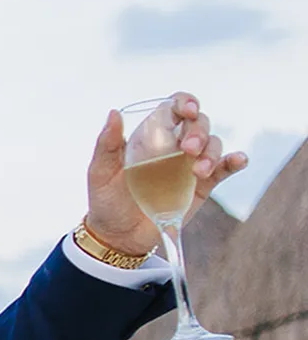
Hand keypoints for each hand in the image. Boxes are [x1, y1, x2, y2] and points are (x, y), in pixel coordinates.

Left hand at [85, 92, 248, 256]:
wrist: (119, 237)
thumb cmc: (106, 202)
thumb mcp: (100, 173)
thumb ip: (107, 144)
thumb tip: (114, 113)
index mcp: (150, 137)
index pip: (173, 109)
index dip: (185, 102)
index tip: (188, 110)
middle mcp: (173, 146)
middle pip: (198, 124)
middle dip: (198, 131)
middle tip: (188, 149)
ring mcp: (190, 165)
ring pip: (213, 145)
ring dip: (212, 152)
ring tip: (199, 171)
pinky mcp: (202, 186)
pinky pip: (225, 169)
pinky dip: (235, 161)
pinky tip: (238, 160)